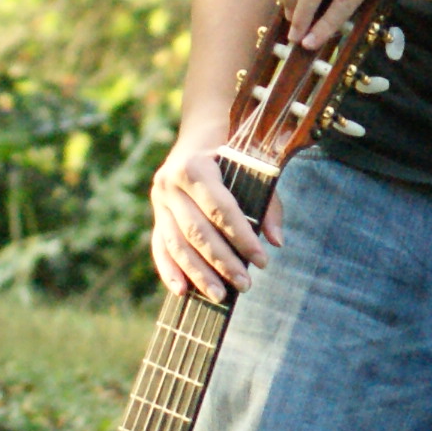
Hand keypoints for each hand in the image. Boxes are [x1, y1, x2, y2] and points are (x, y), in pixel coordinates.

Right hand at [149, 121, 281, 299]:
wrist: (201, 134)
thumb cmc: (236, 155)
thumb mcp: (255, 169)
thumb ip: (268, 203)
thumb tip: (276, 242)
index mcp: (194, 168)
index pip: (220, 210)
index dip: (242, 237)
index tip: (263, 262)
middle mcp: (170, 184)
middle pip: (197, 232)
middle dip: (222, 262)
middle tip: (246, 285)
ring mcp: (158, 201)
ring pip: (177, 244)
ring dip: (198, 273)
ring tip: (221, 296)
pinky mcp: (155, 215)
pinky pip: (159, 247)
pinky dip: (170, 271)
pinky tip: (183, 292)